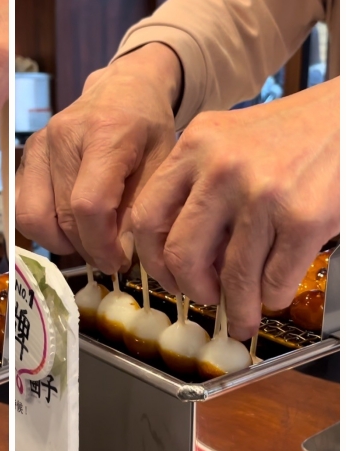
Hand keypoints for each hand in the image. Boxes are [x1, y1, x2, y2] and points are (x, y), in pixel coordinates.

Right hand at [15, 43, 181, 270]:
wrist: (123, 88)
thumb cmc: (148, 127)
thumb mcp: (162, 164)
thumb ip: (142, 209)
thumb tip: (120, 256)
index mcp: (105, 134)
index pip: (88, 205)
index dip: (101, 244)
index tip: (118, 262)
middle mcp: (62, 136)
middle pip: (61, 216)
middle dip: (86, 248)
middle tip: (110, 256)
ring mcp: (38, 144)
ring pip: (33, 217)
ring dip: (61, 241)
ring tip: (88, 240)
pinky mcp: (25, 155)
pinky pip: (21, 206)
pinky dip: (43, 226)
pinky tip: (69, 226)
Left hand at [132, 79, 339, 338]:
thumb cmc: (289, 133)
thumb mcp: (227, 142)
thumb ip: (196, 186)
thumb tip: (179, 257)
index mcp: (194, 147)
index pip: (146, 217)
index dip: (151, 258)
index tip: (167, 275)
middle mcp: (221, 169)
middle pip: (181, 254)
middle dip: (191, 289)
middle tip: (204, 297)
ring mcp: (263, 195)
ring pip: (232, 277)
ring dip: (237, 308)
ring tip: (242, 316)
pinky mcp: (303, 219)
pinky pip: (274, 280)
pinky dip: (272, 298)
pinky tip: (273, 296)